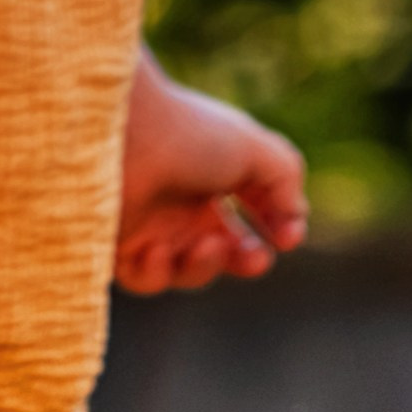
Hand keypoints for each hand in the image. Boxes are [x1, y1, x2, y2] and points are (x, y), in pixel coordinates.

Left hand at [115, 54, 307, 294]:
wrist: (122, 132)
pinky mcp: (116, 244)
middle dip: (245, 261)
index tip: (287, 236)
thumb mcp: (254, 148)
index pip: (254, 210)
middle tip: (254, 258)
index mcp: (215, 173)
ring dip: (204, 268)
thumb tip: (294, 220)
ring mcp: (150, 224)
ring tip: (206, 245)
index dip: (276, 229)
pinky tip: (157, 250)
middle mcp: (182, 200)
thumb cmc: (187, 133)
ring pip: (187, 272)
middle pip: (224, 251)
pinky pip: (145, 279)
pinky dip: (157, 273)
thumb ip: (286, 179)